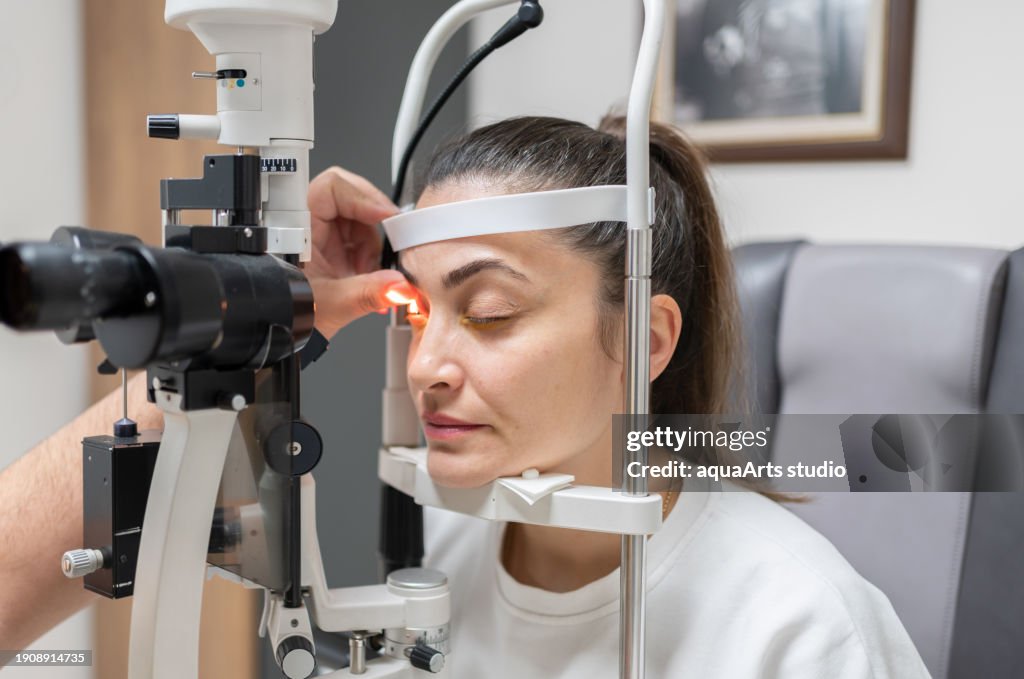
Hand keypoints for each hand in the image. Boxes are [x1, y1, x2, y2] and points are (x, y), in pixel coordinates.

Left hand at [305, 167, 414, 339]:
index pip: (331, 188)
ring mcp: (318, 234)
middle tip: (388, 244)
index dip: (362, 197)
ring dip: (372, 244)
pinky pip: (357, 235)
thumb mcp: (333, 305)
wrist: (285, 329)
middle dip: (373, 225)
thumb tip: (400, 285)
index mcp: (296, 228)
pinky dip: (368, 253)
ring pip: (358, 218)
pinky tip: (365, 273)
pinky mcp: (329, 245)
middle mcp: (306, 225)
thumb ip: (368, 293)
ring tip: (367, 272)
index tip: (385, 216)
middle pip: (350, 199)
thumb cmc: (290, 314)